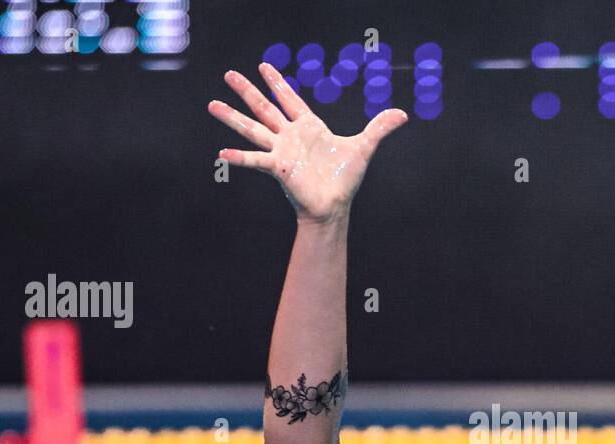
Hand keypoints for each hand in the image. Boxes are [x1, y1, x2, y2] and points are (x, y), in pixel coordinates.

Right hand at [209, 62, 407, 223]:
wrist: (335, 205)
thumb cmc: (345, 179)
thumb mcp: (364, 148)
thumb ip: (379, 128)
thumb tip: (402, 114)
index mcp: (308, 127)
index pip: (289, 100)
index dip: (277, 83)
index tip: (263, 67)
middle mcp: (290, 136)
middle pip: (265, 108)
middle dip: (247, 91)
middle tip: (228, 74)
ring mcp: (281, 151)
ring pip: (253, 129)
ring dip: (232, 118)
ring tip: (212, 104)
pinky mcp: (278, 168)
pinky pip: (255, 161)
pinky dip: (240, 158)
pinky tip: (222, 153)